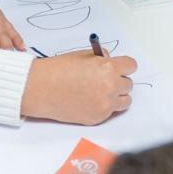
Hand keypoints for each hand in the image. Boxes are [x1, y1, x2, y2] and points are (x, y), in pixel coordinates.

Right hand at [21, 49, 136, 124]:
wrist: (41, 89)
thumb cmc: (58, 70)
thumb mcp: (83, 56)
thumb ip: (102, 59)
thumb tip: (112, 62)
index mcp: (108, 67)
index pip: (131, 66)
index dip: (124, 66)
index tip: (120, 67)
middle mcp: (110, 86)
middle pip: (128, 84)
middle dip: (118, 81)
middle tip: (105, 80)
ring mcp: (105, 104)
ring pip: (125, 101)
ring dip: (117, 96)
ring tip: (101, 92)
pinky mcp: (98, 118)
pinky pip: (111, 112)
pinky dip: (105, 107)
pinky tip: (90, 101)